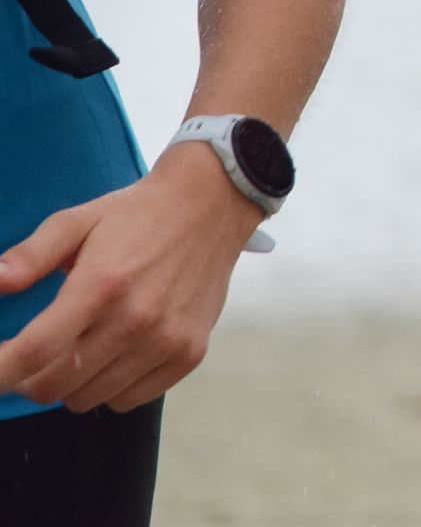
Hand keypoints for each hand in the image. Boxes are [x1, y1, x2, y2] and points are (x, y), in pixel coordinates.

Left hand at [0, 142, 265, 411]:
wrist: (213, 206)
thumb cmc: (137, 214)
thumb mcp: (77, 221)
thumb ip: (30, 256)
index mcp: (102, 284)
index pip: (36, 352)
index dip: (0, 372)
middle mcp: (136, 320)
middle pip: (54, 385)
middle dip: (28, 378)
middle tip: (35, 354)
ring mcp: (166, 341)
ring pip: (88, 398)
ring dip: (71, 383)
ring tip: (79, 348)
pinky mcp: (189, 354)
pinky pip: (128, 400)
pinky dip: (110, 387)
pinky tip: (115, 354)